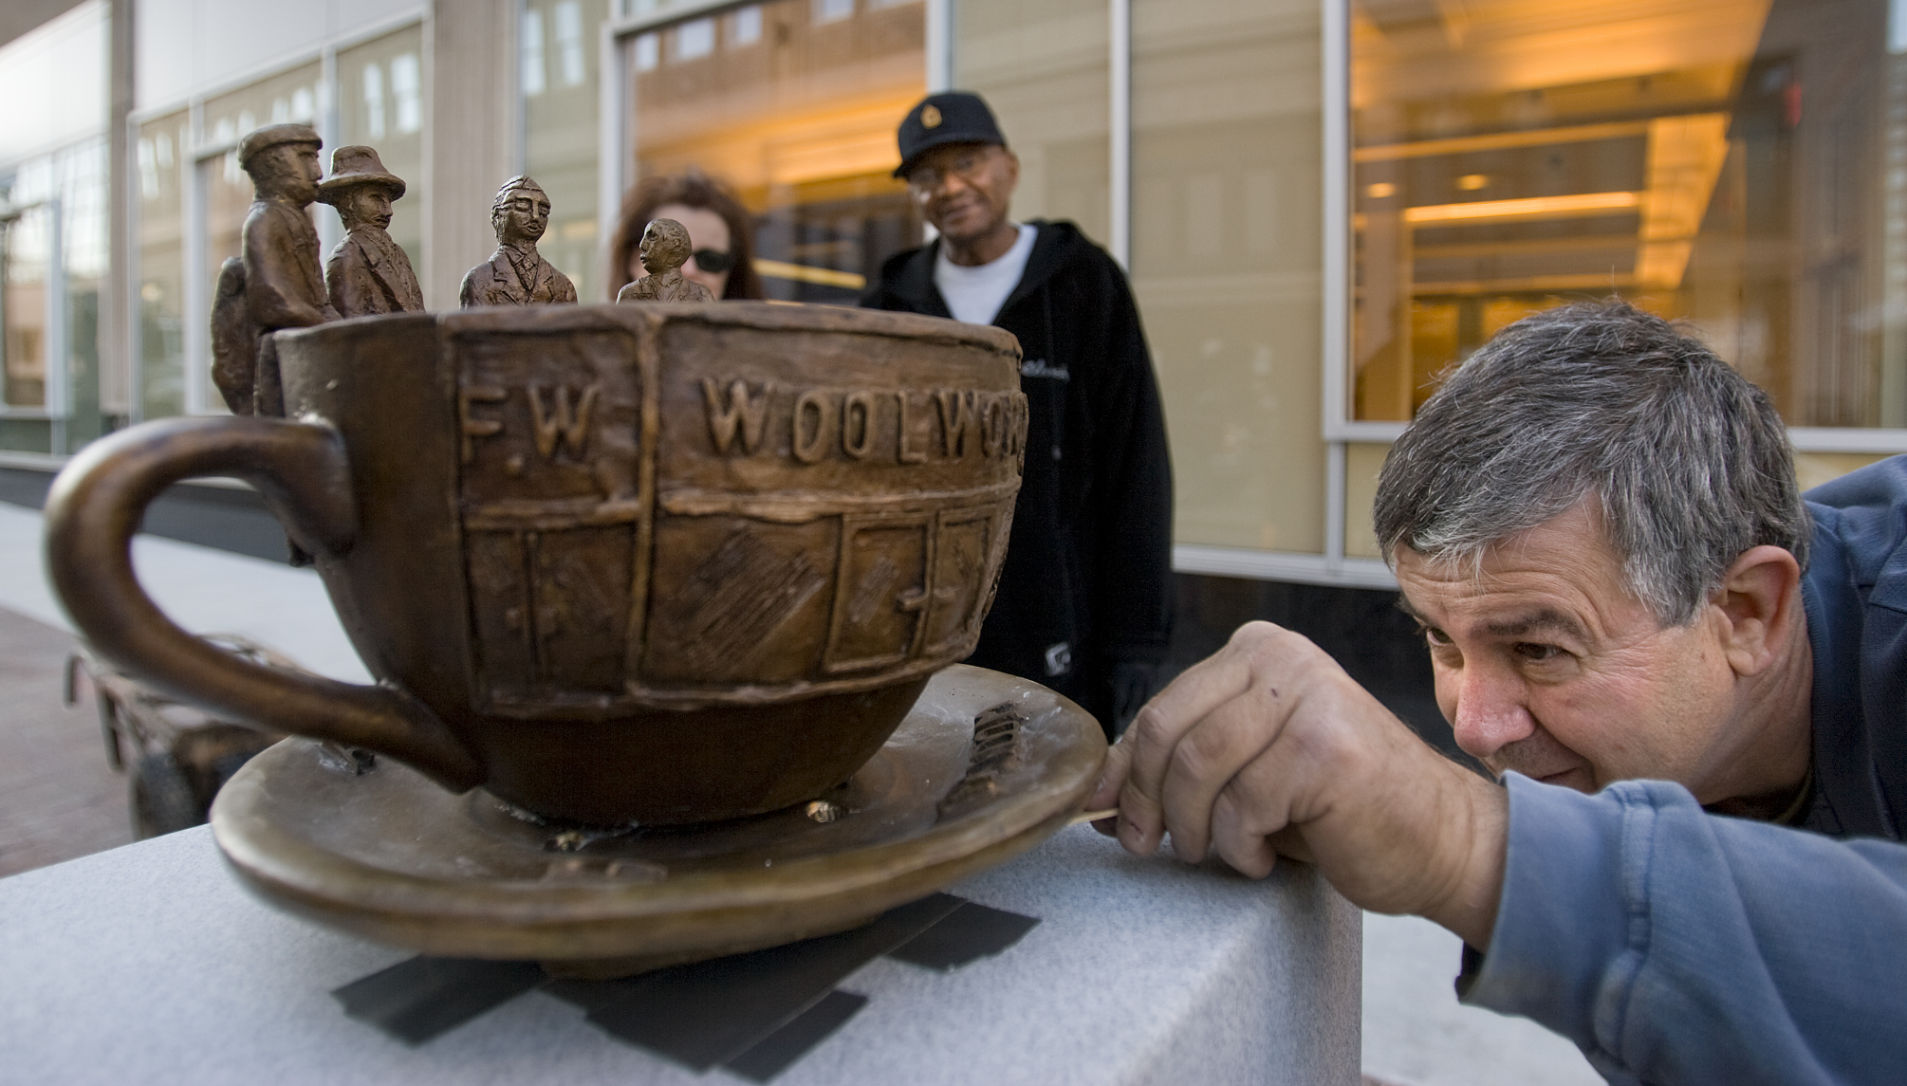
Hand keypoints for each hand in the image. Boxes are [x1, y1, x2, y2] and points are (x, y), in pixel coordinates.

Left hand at [1089, 621, 1507, 946]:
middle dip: (1147, 803)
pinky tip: (1266, 853)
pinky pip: (1242, 807)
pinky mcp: (1326, 750)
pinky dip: (1242, 847)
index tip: (1107, 814)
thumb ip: (1181, 765)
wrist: (1440, 839)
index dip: (1125, 772)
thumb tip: (1096, 795)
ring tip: (1222, 850)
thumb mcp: (1248, 769)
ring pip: (1198, 771)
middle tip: (1150, 846)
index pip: (1160, 709)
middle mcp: (1283, 659)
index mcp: (1260, 650)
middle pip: (1168, 734)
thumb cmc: (1340, 807)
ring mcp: (1309, 700)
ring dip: (1195, 829)